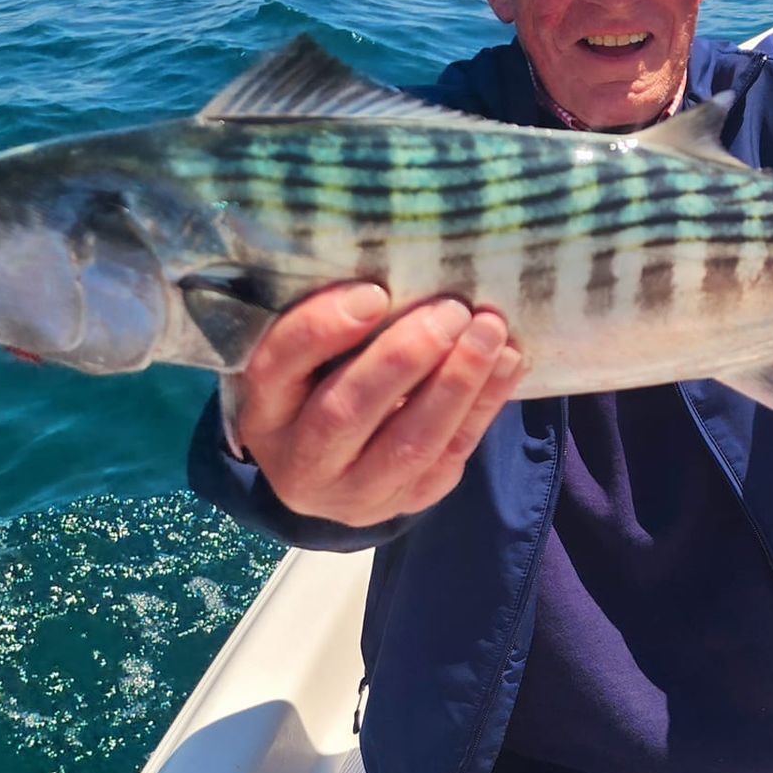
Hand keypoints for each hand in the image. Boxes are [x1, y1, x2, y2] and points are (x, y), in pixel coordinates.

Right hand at [230, 283, 525, 528]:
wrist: (336, 471)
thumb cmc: (321, 385)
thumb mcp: (306, 360)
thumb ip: (335, 323)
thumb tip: (402, 269)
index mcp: (264, 410)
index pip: (280, 364)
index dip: (324, 327)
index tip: (375, 292)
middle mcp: (301, 461)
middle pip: (346, 411)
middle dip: (404, 357)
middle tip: (451, 310)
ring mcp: (355, 493)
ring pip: (409, 443)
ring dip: (457, 382)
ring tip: (490, 330)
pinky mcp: (408, 502)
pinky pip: (452, 454)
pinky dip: (485, 404)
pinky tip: (508, 361)